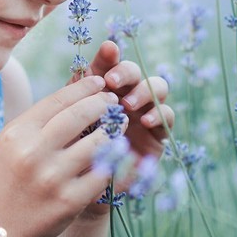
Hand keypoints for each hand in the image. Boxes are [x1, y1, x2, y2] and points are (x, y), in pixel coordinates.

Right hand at [0, 75, 121, 236]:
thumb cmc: (4, 182)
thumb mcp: (10, 145)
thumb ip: (38, 124)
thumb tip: (76, 100)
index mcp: (17, 133)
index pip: (57, 100)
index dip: (82, 87)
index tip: (98, 81)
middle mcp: (34, 152)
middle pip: (78, 115)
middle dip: (101, 103)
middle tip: (112, 100)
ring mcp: (53, 177)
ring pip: (96, 142)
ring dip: (112, 131)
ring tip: (119, 126)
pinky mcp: (70, 201)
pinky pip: (101, 173)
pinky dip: (111, 161)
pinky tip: (116, 155)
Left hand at [77, 40, 173, 209]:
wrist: (83, 185)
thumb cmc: (71, 149)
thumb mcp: (69, 120)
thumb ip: (77, 94)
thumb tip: (82, 66)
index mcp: (103, 87)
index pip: (110, 62)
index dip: (110, 54)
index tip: (107, 50)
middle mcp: (126, 94)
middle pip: (135, 71)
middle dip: (126, 72)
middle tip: (112, 82)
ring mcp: (144, 112)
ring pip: (157, 87)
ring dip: (144, 90)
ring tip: (128, 104)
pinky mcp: (158, 134)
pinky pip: (167, 116)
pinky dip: (158, 114)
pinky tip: (145, 121)